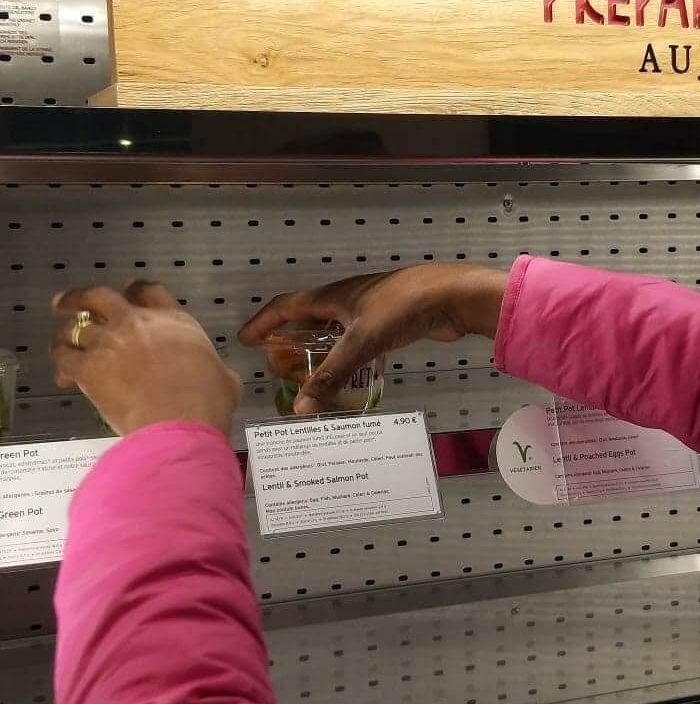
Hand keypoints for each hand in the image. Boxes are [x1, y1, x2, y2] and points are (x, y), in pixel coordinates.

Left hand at [51, 282, 240, 437]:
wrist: (180, 420)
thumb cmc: (205, 402)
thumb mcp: (224, 380)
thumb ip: (217, 371)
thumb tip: (223, 379)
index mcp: (173, 321)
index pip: (149, 292)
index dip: (135, 291)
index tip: (127, 294)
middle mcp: (137, 323)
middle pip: (100, 296)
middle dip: (82, 297)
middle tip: (72, 302)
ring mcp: (110, 342)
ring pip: (76, 326)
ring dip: (66, 334)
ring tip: (61, 341)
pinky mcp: (88, 367)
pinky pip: (64, 358)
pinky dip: (61, 365)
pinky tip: (62, 376)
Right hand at [239, 263, 507, 414]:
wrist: (452, 296)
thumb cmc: (402, 308)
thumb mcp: (361, 342)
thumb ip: (330, 375)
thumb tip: (300, 408)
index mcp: (332, 297)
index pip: (286, 306)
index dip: (263, 322)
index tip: (244, 339)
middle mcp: (346, 300)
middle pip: (307, 317)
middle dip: (288, 338)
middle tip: (275, 364)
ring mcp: (369, 310)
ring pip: (333, 329)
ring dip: (317, 349)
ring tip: (306, 375)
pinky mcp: (390, 322)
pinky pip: (356, 340)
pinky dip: (345, 356)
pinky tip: (349, 375)